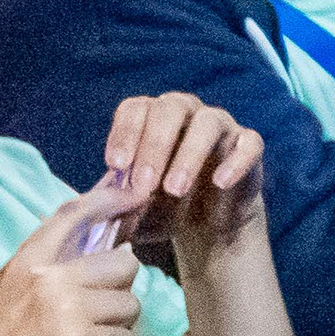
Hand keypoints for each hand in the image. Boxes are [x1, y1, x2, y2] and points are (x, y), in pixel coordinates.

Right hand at [0, 181, 148, 335]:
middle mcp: (48, 275)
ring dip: (116, 333)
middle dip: (120, 294)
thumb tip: (104, 269)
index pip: (73, 214)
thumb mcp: (5, 304)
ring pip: (130, 306)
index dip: (109, 198)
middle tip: (98, 321)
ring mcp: (66, 306)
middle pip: (123, 264)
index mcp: (24, 262)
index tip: (134, 193)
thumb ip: (46, 284)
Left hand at [98, 92, 267, 256]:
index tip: (115, 166)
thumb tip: (86, 213)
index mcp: (151, 119)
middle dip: (154, 146)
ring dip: (189, 154)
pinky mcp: (248, 147)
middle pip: (170, 108)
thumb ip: (113, 206)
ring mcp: (221, 127)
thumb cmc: (163, 209)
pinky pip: (249, 143)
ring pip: (208, 122)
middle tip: (144, 185)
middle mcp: (186, 113)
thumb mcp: (133, 210)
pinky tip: (219, 183)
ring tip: (175, 190)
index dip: (124, 132)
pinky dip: (235, 161)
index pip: (135, 109)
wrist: (208, 226)